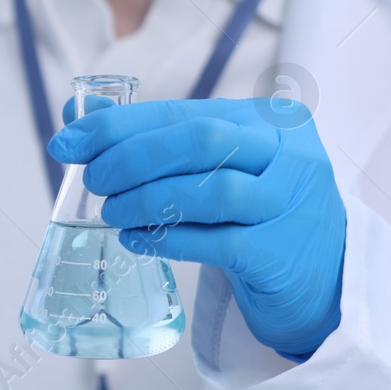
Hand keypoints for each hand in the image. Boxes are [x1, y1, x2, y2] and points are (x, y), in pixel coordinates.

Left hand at [49, 97, 345, 359]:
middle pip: (202, 141)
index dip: (120, 125)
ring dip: (147, 200)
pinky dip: (168, 239)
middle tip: (94, 180)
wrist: (322, 278)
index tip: (68, 141)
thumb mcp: (218, 166)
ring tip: (111, 213)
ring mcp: (291, 204)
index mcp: (271, 120)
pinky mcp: (282, 253)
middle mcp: (290, 155)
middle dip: (133, 158)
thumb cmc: (255, 213)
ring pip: (212, 191)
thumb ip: (156, 139)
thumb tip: (74, 117)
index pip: (185, 111)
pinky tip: (135, 240)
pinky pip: (218, 243)